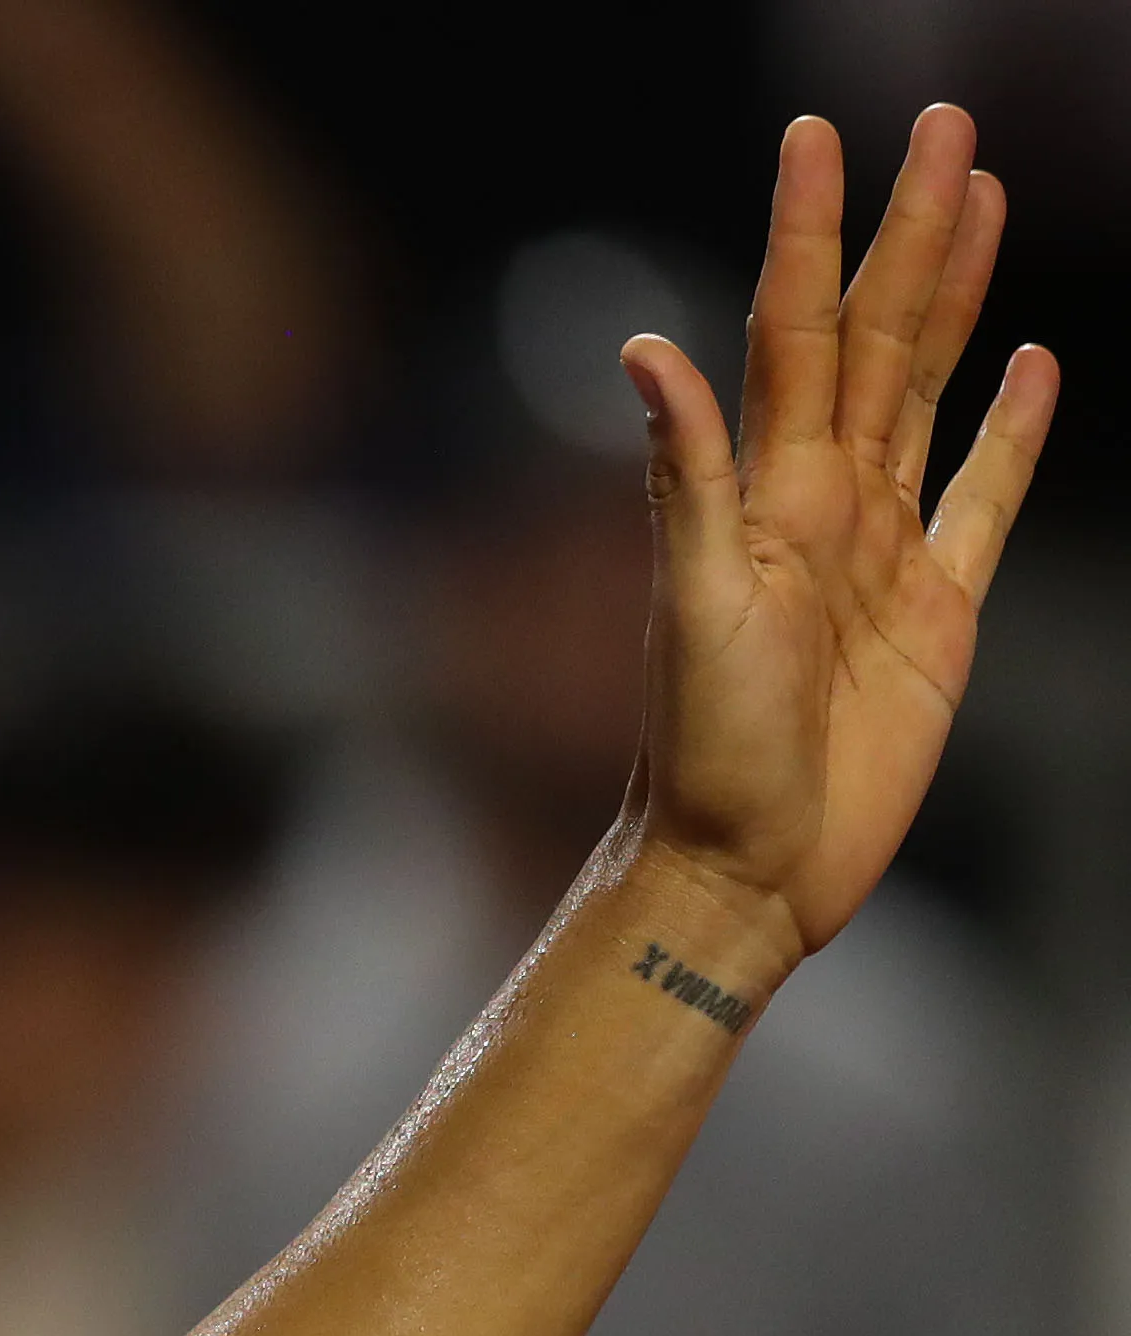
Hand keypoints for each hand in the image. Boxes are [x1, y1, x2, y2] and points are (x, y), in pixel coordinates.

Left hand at [622, 108, 1057, 965]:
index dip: (811, 233)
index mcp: (766, 491)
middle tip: (942, 127)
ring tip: (980, 200)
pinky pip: (986, 499)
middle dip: (909, 231)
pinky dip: (1012, 433)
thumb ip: (686, 473)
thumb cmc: (700, 748)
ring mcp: (886, 549)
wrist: (741, 863)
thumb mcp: (695, 600)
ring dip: (956, 297)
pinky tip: (1031, 364)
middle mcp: (824, 502)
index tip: (820, 139)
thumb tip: (649, 350)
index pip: (793, 331)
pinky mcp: (939, 611)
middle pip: (879, 336)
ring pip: (932, 390)